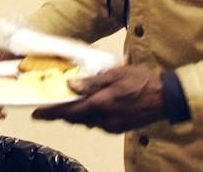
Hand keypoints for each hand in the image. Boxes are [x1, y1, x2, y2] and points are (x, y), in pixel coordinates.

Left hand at [31, 64, 164, 132]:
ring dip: (75, 114)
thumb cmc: (142, 81)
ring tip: (69, 104)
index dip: (50, 113)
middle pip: (75, 118)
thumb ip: (92, 82)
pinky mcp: (119, 127)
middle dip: (60, 114)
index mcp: (100, 105)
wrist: (167, 97)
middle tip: (48, 108)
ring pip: (86, 121)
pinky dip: (89, 116)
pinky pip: (98, 123)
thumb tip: (71, 85)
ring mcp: (112, 125)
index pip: (68, 111)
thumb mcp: (115, 74)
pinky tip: (91, 107)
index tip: (36, 113)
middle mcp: (103, 119)